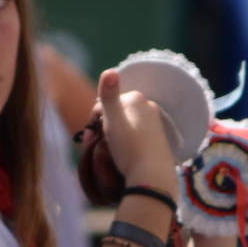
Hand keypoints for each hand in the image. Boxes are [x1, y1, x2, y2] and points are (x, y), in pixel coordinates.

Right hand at [94, 69, 177, 190]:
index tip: (90, 137)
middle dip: (102, 128)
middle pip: (115, 114)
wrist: (152, 177)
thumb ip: (109, 96)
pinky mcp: (157, 138)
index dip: (93, 120)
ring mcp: (155, 122)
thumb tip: (110, 69)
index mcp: (136, 98)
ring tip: (106, 153)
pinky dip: (125, 143)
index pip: (103, 104)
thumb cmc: (130, 148)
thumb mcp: (114, 121)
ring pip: (124, 125)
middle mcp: (148, 106)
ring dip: (111, 136)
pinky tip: (122, 156)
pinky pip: (134, 135)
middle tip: (93, 146)